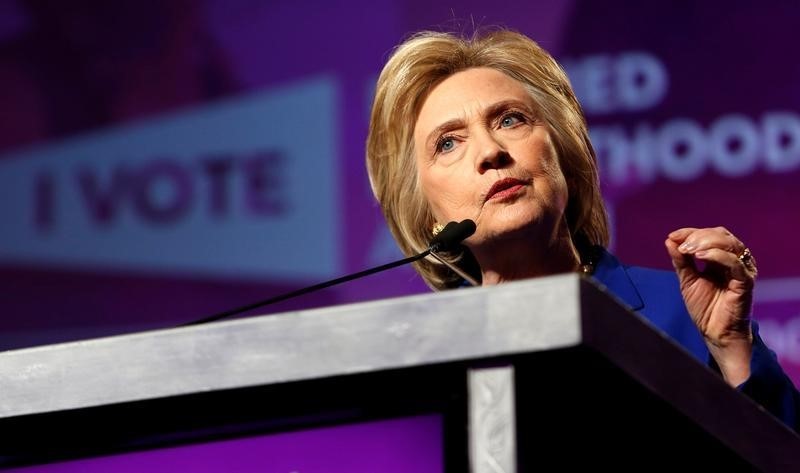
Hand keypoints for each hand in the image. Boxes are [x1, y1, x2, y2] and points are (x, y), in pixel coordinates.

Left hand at [665, 227, 756, 385]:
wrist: (714, 333)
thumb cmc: (705, 308)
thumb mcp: (687, 280)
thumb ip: (681, 260)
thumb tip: (669, 239)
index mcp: (722, 258)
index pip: (710, 235)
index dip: (691, 232)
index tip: (672, 236)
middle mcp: (735, 261)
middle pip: (721, 235)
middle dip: (698, 236)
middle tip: (682, 246)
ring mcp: (742, 270)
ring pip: (730, 244)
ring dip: (706, 242)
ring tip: (688, 250)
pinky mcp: (745, 282)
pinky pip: (734, 263)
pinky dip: (717, 255)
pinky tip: (700, 256)